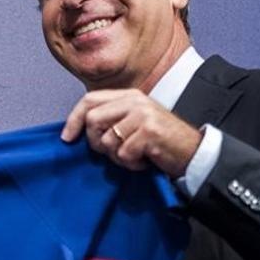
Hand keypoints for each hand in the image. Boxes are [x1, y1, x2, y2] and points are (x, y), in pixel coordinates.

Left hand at [60, 89, 201, 177]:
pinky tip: (145, 160)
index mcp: (129, 96)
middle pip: (93, 120)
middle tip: (114, 152)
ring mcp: (143, 115)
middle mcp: (135, 101)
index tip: (67, 138)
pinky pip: (123, 154)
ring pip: (107, 140)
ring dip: (118, 157)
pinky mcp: (149, 132)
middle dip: (97, 143)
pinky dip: (132, 164)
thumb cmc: (159, 142)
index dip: (73, 119)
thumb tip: (76, 130)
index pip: (89, 100)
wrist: (193, 153)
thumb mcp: (134, 123)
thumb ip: (111, 120)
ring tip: (135, 155)